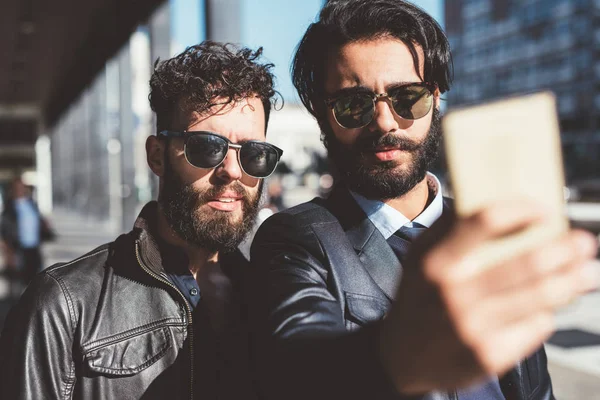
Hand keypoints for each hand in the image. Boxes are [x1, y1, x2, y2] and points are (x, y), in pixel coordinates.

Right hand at [379, 199, 598, 393]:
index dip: (521, 211)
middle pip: (525, 263)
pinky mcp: (489, 356)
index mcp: (435, 263)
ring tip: (588, 271)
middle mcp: (453, 294)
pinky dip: (545, 314)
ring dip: (571, 280)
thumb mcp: (420, 258)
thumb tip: (500, 206)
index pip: (484, 223)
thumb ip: (450, 231)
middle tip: (584, 241)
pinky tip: (548, 307)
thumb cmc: (419, 297)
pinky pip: (533, 327)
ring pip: (539, 297)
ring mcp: (472, 328)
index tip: (544, 211)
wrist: (404, 357)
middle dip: (563, 249)